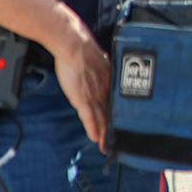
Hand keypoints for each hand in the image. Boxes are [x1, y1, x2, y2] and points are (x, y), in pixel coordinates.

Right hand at [52, 29, 112, 146]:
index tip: (118, 123)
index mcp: (109, 80)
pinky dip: (93, 129)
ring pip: (102, 119)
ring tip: (106, 147)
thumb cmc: (80, 48)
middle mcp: (104, 89)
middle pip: (110, 113)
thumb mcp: (95, 59)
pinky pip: (90, 117)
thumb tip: (97, 64)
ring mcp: (94, 95)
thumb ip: (98, 66)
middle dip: (113, 129)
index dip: (116, 114)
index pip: (114, 101)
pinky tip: (96, 139)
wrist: (73, 44)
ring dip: (104, 135)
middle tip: (117, 142)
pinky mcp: (82, 98)